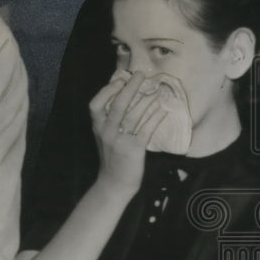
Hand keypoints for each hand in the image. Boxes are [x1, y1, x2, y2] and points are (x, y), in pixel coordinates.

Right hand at [89, 71, 166, 194]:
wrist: (113, 184)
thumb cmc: (112, 158)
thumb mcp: (104, 137)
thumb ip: (109, 120)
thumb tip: (122, 97)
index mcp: (97, 127)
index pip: (96, 104)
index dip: (108, 90)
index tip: (120, 79)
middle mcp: (106, 132)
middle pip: (118, 104)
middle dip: (130, 87)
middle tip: (141, 75)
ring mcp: (119, 141)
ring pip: (133, 115)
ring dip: (146, 100)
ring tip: (157, 90)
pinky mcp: (133, 149)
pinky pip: (146, 130)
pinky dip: (155, 118)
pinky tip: (163, 110)